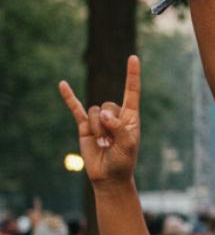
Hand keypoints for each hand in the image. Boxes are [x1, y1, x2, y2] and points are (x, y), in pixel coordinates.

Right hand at [58, 55, 140, 184]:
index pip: (132, 91)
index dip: (132, 75)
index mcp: (131, 117)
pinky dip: (69, 97)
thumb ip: (119, 127)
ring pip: (93, 112)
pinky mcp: (84, 126)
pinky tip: (62, 85)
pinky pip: (75, 108)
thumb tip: (102, 113)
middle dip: (107, 124)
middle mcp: (115, 115)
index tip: (133, 58)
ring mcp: (98, 120)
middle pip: (107, 105)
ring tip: (103, 144)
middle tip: (112, 142)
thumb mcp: (128, 145)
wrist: (108, 176)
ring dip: (97, 129)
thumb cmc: (123, 161)